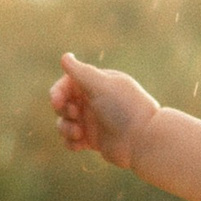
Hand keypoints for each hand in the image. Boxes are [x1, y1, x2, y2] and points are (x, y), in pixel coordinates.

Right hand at [51, 52, 158, 170]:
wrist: (142, 140)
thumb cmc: (124, 109)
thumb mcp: (101, 85)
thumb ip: (81, 72)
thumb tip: (65, 56)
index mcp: (97, 84)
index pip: (67, 84)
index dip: (58, 91)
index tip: (57, 102)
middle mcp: (93, 101)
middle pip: (63, 103)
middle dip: (63, 109)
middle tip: (75, 115)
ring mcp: (92, 121)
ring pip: (64, 122)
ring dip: (65, 128)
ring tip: (79, 133)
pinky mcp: (92, 141)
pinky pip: (71, 141)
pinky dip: (70, 142)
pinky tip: (80, 144)